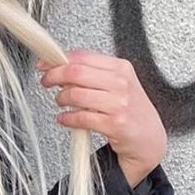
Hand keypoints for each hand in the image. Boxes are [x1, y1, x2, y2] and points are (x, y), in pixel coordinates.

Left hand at [36, 49, 167, 187]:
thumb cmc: (130, 110)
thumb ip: (91, 73)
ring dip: (61, 98)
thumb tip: (59, 66)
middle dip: (53, 76)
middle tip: (46, 82)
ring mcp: (119, 103)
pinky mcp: (115, 123)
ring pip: (75, 94)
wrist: (149, 138)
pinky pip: (80, 117)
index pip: (82, 56)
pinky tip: (65, 118)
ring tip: (61, 102)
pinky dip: (66, 118)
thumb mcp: (117, 84)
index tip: (44, 65)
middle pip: (76, 72)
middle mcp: (121, 83)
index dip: (57, 60)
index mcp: (121, 67)